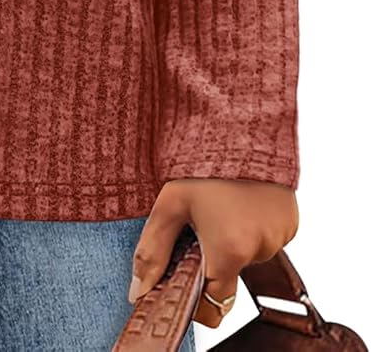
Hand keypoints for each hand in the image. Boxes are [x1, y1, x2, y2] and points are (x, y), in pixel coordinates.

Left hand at [128, 177, 299, 328]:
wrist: (241, 124)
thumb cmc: (202, 163)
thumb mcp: (169, 204)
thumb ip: (152, 251)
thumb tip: (138, 292)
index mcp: (229, 250)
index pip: (215, 305)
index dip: (198, 298)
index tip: (185, 281)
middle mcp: (260, 250)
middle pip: (231, 275)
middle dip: (213, 259)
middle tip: (199, 227)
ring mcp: (280, 237)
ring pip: (249, 256)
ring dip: (233, 240)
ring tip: (221, 206)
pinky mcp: (291, 223)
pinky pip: (267, 239)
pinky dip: (252, 228)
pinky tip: (239, 201)